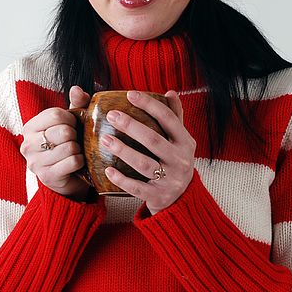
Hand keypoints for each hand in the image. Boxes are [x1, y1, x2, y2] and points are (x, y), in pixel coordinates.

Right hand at [20, 85, 90, 200]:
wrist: (67, 177)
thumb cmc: (67, 144)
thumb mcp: (71, 122)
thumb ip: (76, 104)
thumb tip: (76, 89)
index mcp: (30, 128)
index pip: (55, 114)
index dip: (71, 118)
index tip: (72, 125)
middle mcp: (28, 145)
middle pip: (63, 131)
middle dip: (75, 136)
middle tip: (73, 141)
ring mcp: (35, 163)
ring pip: (70, 147)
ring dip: (78, 150)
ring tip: (74, 153)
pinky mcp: (47, 177)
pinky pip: (73, 161)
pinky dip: (80, 162)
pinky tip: (75, 164)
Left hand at [100, 90, 195, 214]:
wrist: (182, 198)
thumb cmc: (175, 161)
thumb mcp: (180, 141)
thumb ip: (175, 117)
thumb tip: (170, 92)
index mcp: (186, 142)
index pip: (168, 119)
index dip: (149, 105)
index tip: (130, 94)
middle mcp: (181, 161)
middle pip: (153, 140)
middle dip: (131, 126)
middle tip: (111, 115)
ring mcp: (170, 180)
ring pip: (143, 163)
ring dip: (123, 150)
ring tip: (105, 139)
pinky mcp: (158, 196)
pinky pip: (137, 187)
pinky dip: (122, 179)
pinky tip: (108, 169)